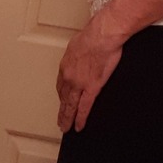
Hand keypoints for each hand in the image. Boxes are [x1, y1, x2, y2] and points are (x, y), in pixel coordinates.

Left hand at [56, 13, 122, 131]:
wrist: (102, 35)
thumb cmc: (93, 35)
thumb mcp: (77, 44)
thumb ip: (77, 54)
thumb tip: (80, 57)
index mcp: (65, 65)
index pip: (61, 85)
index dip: (61, 95)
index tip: (62, 101)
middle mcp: (69, 77)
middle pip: (63, 98)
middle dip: (61, 111)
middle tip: (60, 121)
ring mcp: (79, 84)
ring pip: (70, 106)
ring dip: (67, 118)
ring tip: (66, 127)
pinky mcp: (92, 88)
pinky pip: (84, 107)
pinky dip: (80, 118)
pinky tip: (78, 126)